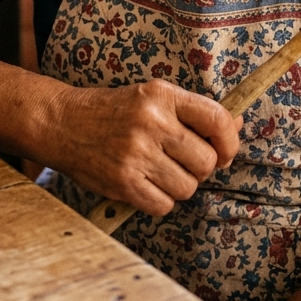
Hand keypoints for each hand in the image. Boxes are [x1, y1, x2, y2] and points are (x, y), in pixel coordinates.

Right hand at [41, 80, 241, 216]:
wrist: (64, 122)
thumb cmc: (114, 111)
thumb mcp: (153, 97)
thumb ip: (193, 112)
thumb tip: (236, 126)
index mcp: (163, 95)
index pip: (217, 119)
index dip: (230, 142)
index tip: (225, 152)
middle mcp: (152, 122)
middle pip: (206, 161)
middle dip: (200, 168)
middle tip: (182, 162)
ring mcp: (137, 153)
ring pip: (188, 187)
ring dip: (179, 185)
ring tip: (159, 171)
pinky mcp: (123, 182)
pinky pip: (164, 205)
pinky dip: (160, 201)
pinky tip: (145, 184)